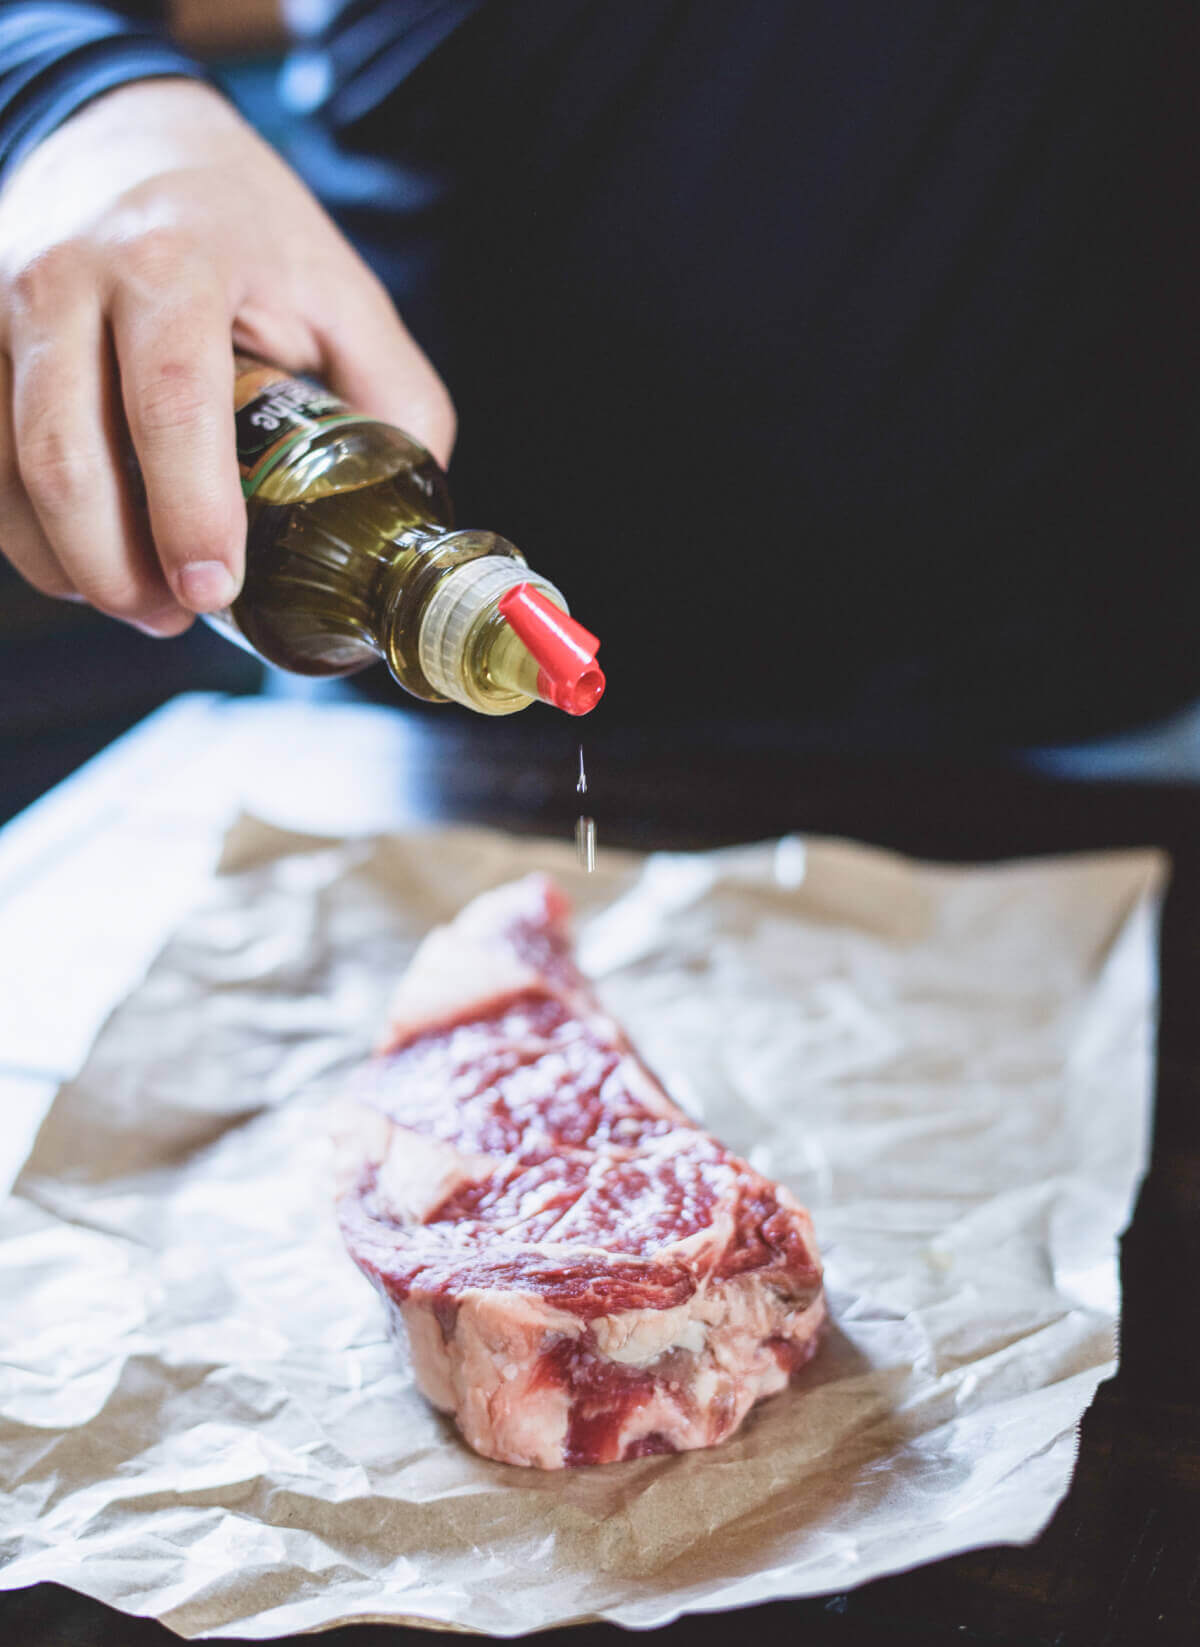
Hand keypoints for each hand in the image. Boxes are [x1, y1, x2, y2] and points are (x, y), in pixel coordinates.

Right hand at [0, 79, 454, 634]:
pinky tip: (79, 563)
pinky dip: (24, 532)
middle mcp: (67, 277)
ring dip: (68, 563)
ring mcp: (0, 307)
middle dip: (117, 565)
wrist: (124, 134)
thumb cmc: (241, 225)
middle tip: (174, 619)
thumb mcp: (339, 286)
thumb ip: (392, 391)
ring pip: (8, 469)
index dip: (190, 512)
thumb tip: (410, 507)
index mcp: (173, 261)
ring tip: (136, 606)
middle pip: (66, 453)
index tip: (214, 589)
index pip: (172, 402)